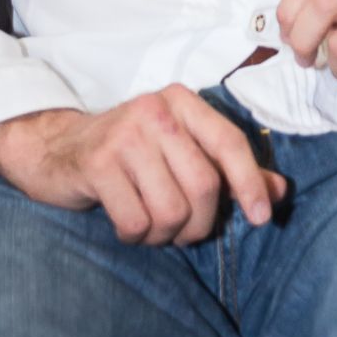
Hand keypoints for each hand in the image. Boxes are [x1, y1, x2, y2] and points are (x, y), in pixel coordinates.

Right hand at [0, 89, 287, 245]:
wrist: (57, 147)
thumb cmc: (129, 154)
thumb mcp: (180, 151)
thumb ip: (229, 169)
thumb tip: (279, 192)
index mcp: (181, 101)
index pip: (230, 142)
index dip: (250, 183)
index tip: (263, 219)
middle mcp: (155, 110)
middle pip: (203, 185)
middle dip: (199, 223)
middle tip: (183, 231)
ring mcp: (125, 134)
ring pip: (171, 209)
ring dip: (165, 234)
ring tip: (151, 224)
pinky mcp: (98, 163)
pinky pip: (136, 222)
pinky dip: (136, 236)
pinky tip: (126, 223)